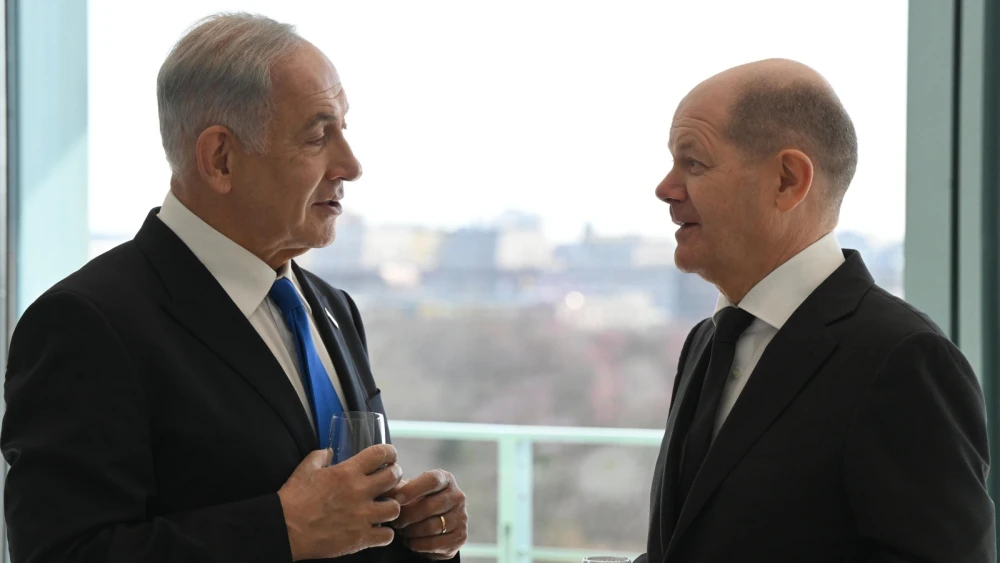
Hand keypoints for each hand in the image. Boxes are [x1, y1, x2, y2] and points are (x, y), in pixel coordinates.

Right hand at [278, 444, 402, 560]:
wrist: (285, 528)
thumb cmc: (294, 498)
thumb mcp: (305, 469)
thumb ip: (320, 457)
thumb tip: (330, 451)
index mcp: (347, 472)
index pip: (380, 454)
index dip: (389, 453)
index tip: (390, 457)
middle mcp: (359, 492)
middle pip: (394, 477)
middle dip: (395, 476)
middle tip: (389, 480)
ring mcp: (362, 516)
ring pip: (395, 508)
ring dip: (391, 507)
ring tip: (384, 508)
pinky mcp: (360, 538)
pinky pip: (386, 535)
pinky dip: (384, 533)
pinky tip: (377, 530)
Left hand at [389, 470, 467, 559]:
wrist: (434, 524)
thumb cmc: (416, 502)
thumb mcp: (407, 491)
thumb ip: (396, 489)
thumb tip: (382, 491)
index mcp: (445, 479)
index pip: (432, 481)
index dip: (413, 490)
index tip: (397, 500)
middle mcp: (457, 496)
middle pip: (430, 506)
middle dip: (407, 516)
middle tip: (395, 522)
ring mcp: (461, 517)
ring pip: (432, 526)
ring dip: (412, 531)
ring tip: (402, 531)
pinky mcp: (460, 536)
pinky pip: (435, 543)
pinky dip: (418, 544)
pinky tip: (410, 542)